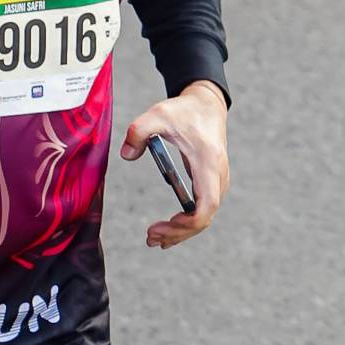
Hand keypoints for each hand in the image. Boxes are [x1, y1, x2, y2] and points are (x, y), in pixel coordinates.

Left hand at [121, 80, 230, 248]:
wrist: (207, 104)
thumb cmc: (184, 111)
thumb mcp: (158, 113)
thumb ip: (139, 130)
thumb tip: (126, 155)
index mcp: (208, 162)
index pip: (208, 204)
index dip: (190, 222)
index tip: (166, 225)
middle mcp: (218, 176)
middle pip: (205, 216)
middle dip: (179, 232)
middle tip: (150, 238)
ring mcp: (218, 181)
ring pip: (205, 217)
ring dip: (181, 232)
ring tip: (153, 239)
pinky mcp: (213, 183)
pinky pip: (203, 210)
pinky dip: (187, 223)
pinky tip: (168, 230)